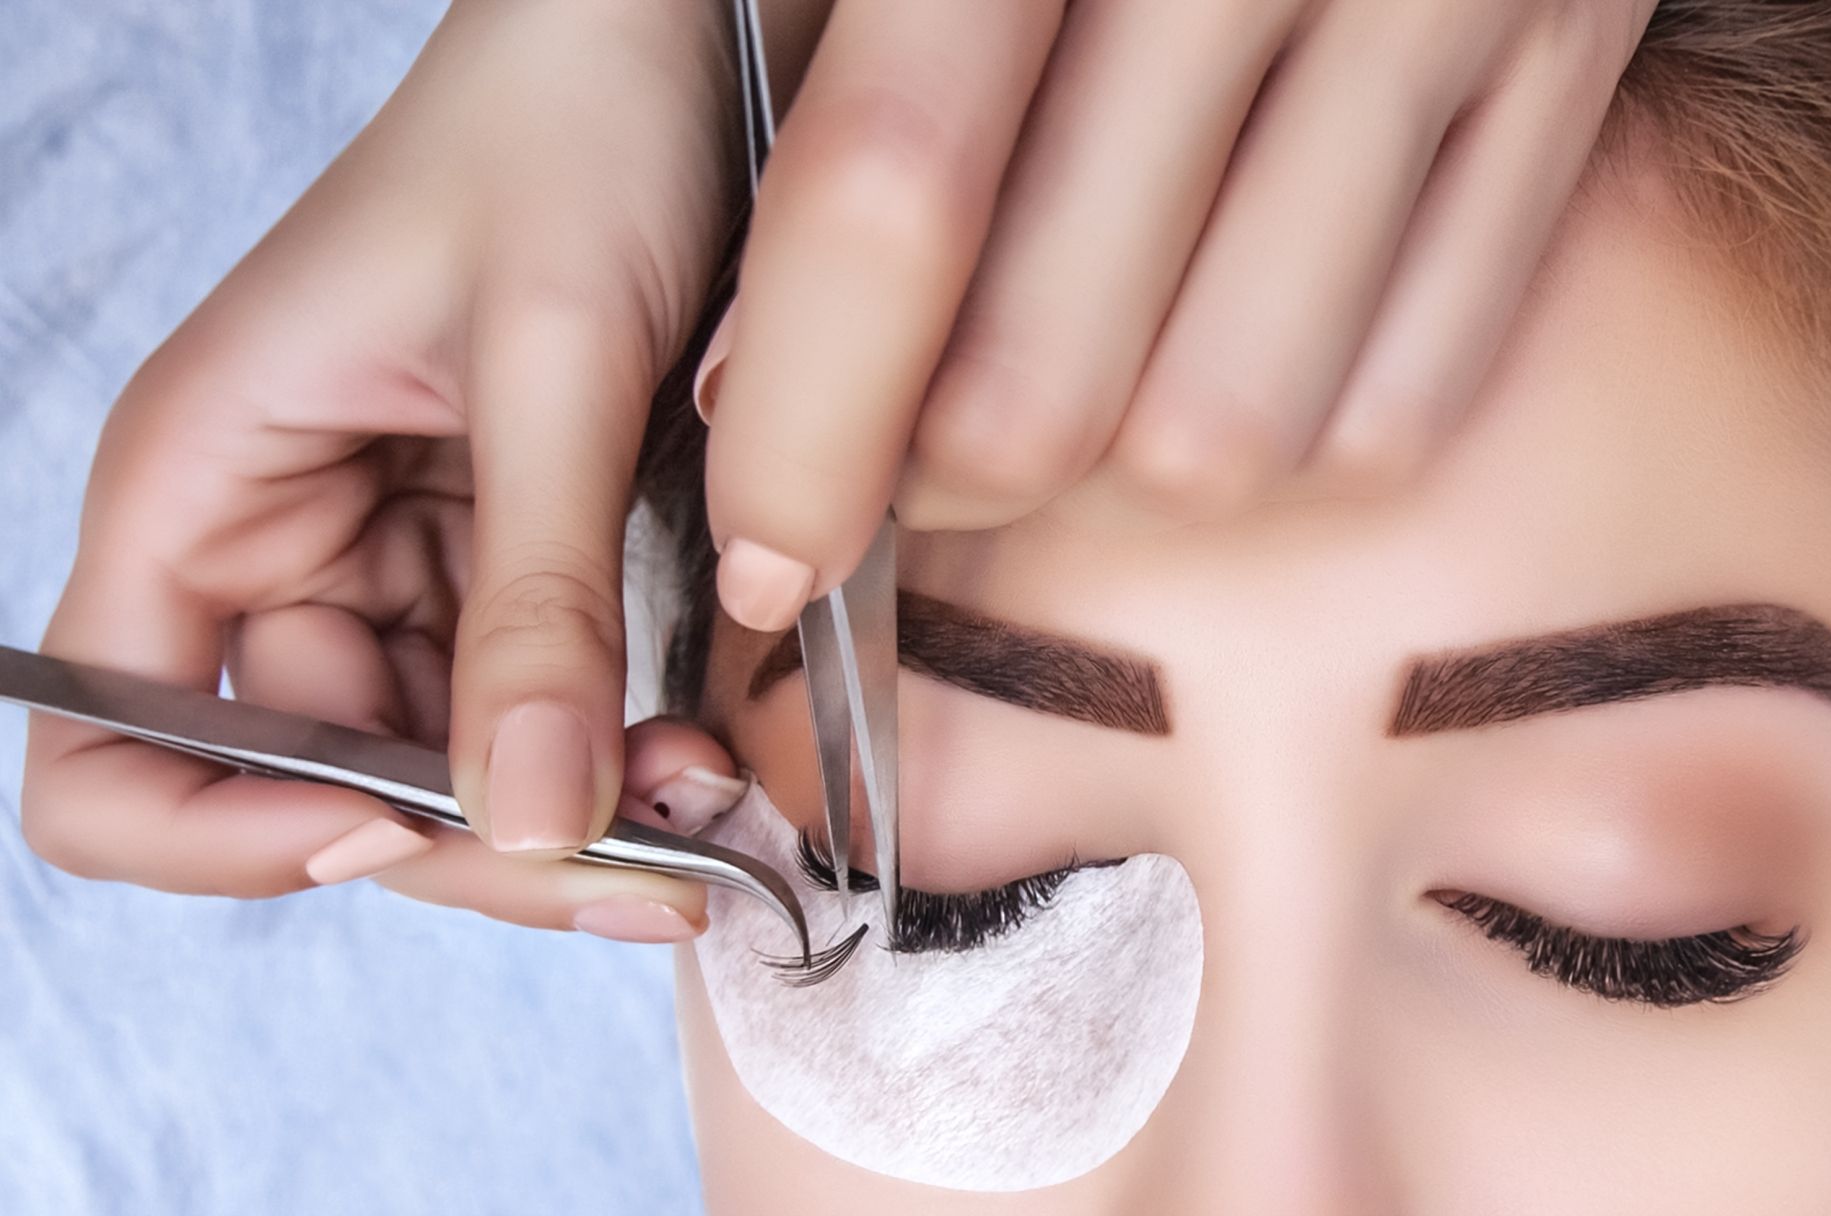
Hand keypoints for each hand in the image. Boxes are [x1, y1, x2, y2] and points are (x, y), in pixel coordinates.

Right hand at [21, 0, 753, 938]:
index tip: (397, 823)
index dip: (225, 831)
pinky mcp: (503, 556)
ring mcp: (394, 558)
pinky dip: (612, 752)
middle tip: (654, 872)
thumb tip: (528, 824)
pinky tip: (708, 758)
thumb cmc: (570, 125)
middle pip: (321, 788)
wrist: (671, 38)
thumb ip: (536, 603)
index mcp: (206, 481)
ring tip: (710, 813)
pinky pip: (533, 703)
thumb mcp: (553, 367)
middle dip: (482, 848)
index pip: (107, 744)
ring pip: (449, 767)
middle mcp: (279, 541)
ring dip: (570, 816)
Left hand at [698, 0, 1656, 630]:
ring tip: (1072, 385)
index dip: (803, 420)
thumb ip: (832, 87)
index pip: (892, 192)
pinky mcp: (1576, 58)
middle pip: (1049, 381)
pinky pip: (1405, 407)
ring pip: (1225, 438)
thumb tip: (744, 388)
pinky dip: (1292, 431)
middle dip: (939, 474)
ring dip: (1112, 472)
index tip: (762, 556)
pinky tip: (1225, 350)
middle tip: (905, 451)